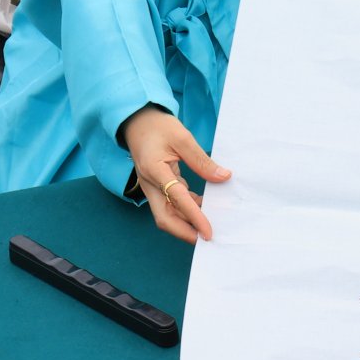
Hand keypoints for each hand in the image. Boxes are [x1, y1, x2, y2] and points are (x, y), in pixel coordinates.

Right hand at [122, 105, 230, 241]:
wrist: (137, 121)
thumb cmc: (158, 126)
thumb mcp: (182, 137)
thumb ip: (201, 160)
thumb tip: (223, 177)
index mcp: (154, 170)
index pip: (176, 199)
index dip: (194, 217)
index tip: (208, 232)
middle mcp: (150, 184)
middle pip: (164, 217)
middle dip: (185, 232)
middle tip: (207, 239)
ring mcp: (152, 187)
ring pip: (167, 213)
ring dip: (186, 222)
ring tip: (209, 225)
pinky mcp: (157, 185)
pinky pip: (170, 203)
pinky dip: (186, 209)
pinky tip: (203, 206)